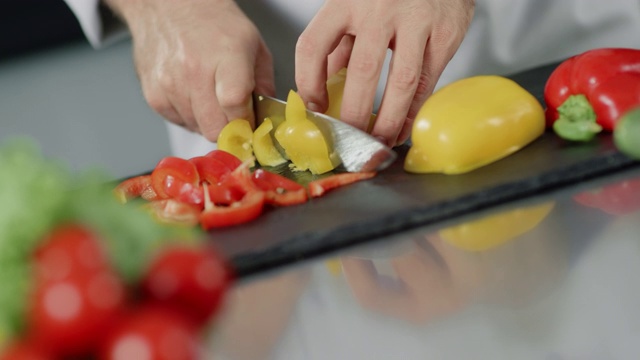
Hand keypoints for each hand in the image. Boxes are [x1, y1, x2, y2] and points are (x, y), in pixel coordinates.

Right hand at [105, 0, 274, 140]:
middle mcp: (194, 71)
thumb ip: (265, 85)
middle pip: (216, 128)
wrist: (169, 6)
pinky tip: (194, 94)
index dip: (247, 121)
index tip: (252, 123)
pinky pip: (179, 123)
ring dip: (210, 121)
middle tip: (235, 115)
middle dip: (230, 129)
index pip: (235, 105)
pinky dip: (190, 116)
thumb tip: (266, 119)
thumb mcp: (254, 46)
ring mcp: (170, 85)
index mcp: (226, 56)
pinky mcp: (154, 95)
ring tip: (211, 96)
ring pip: (198, 129)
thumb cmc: (214, 23)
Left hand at [295, 0, 473, 145]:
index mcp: (346, 0)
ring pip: (402, 82)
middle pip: (362, 71)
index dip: (308, 83)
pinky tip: (402, 128)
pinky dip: (413, 112)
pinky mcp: (445, 34)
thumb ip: (339, 42)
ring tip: (378, 143)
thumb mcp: (356, 6)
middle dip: (354, 114)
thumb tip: (321, 89)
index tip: (314, 108)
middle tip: (348, 140)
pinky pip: (427, 82)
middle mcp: (380, 9)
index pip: (314, 46)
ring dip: (388, 121)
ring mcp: (416, 20)